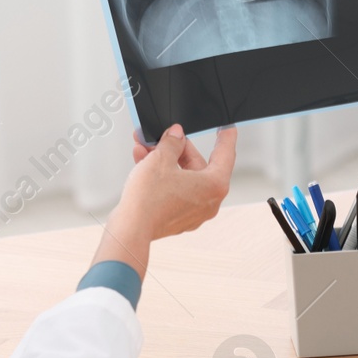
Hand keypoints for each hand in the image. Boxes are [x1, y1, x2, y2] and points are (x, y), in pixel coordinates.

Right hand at [95, 125, 236, 274]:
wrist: (131, 229)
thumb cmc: (149, 200)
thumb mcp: (160, 159)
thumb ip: (172, 142)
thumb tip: (176, 136)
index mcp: (214, 185)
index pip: (225, 153)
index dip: (225, 136)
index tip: (227, 128)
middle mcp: (209, 201)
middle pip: (198, 165)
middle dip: (178, 148)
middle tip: (165, 136)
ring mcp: (194, 212)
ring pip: (183, 177)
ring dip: (165, 160)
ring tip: (146, 148)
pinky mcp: (178, 217)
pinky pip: (174, 190)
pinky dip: (162, 177)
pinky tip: (144, 163)